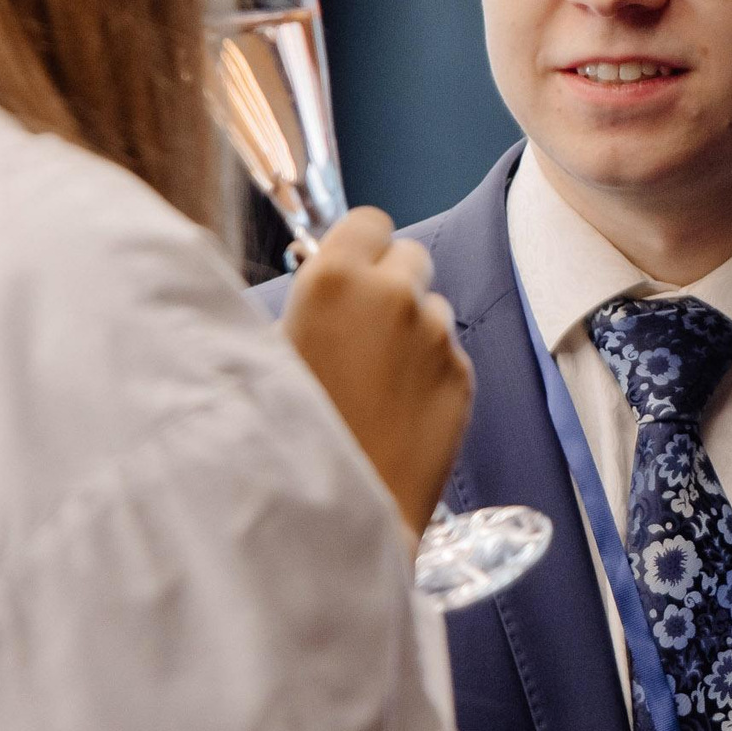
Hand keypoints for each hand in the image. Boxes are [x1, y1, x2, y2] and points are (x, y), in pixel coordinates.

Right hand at [281, 209, 472, 539]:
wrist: (336, 510)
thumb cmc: (286, 432)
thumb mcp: (267, 354)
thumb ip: (301, 305)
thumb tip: (315, 282)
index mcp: (334, 278)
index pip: (370, 220)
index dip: (358, 246)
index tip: (347, 272)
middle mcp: (395, 296)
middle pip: (411, 257)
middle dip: (391, 282)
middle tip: (362, 327)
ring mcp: (437, 337)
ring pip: (433, 309)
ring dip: (412, 330)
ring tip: (376, 381)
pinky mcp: (464, 377)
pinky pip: (449, 354)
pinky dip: (430, 371)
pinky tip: (398, 409)